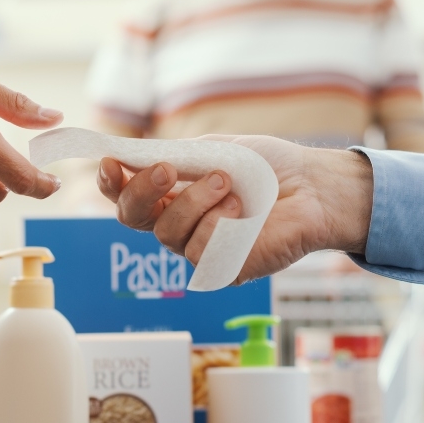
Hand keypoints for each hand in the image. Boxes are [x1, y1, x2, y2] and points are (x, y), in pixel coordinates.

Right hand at [97, 135, 372, 283]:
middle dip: (143, 190)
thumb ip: (175, 158)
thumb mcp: (215, 152)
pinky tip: (243, 211)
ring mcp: (197, 249)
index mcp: (170, 194)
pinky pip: (199, 251)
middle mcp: (178, 224)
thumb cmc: (267, 168)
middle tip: (166, 169)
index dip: (111, 182)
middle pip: (133, 216)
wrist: (312, 188)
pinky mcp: (221, 271)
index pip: (126, 194)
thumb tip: (130, 159)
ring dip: (196, 201)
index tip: (111, 163)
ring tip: (228, 183)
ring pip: (168, 232)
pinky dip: (219, 225)